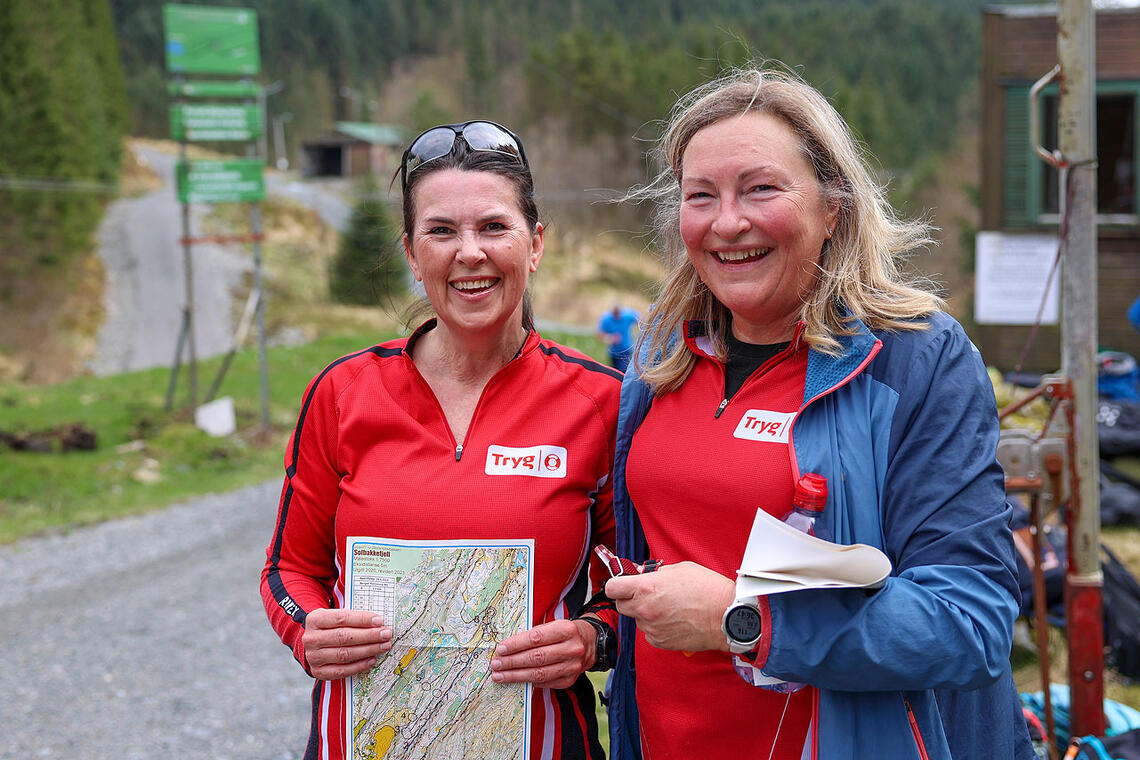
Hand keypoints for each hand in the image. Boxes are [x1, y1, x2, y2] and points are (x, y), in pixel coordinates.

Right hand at [302, 608, 392, 680]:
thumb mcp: (335, 616)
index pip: (341, 618)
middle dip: (369, 636)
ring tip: (383, 646)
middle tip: (386, 634)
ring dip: (367, 650)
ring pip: (344, 654)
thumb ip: (352, 617)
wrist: (313, 644)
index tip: (379, 620)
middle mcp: (312, 638)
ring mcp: (314, 656)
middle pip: (344, 637)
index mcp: (315, 619)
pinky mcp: (319, 671)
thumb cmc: (330, 627)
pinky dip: (359, 665)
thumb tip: (377, 621)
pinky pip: (342, 670)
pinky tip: (372, 659)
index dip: (361, 619)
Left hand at [490, 619, 594, 688]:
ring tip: (500, 676)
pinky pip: (545, 683)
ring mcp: (572, 667)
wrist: (590, 643)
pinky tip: (517, 680)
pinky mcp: (570, 680)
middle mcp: (572, 649)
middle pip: (536, 658)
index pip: (536, 638)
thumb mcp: (554, 625)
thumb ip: (535, 635)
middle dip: (512, 662)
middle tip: (496, 664)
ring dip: (516, 676)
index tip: (501, 649)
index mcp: (566, 630)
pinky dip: (529, 682)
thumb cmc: (565, 632)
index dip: (516, 644)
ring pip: (539, 674)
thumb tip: (509, 648)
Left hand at [605, 561, 734, 651]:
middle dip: (631, 600)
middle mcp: (645, 609)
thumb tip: (642, 574)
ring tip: (668, 608)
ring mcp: (652, 628)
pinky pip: (649, 633)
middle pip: (621, 606)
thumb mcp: (680, 569)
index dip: (617, 585)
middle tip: (647, 595)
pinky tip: (673, 620)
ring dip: (646, 614)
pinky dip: (657, 627)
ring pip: (637, 620)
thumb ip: (656, 572)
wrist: (726, 615)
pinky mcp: (660, 642)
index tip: (623, 584)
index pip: (612, 588)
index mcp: (646, 588)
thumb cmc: (708, 589)